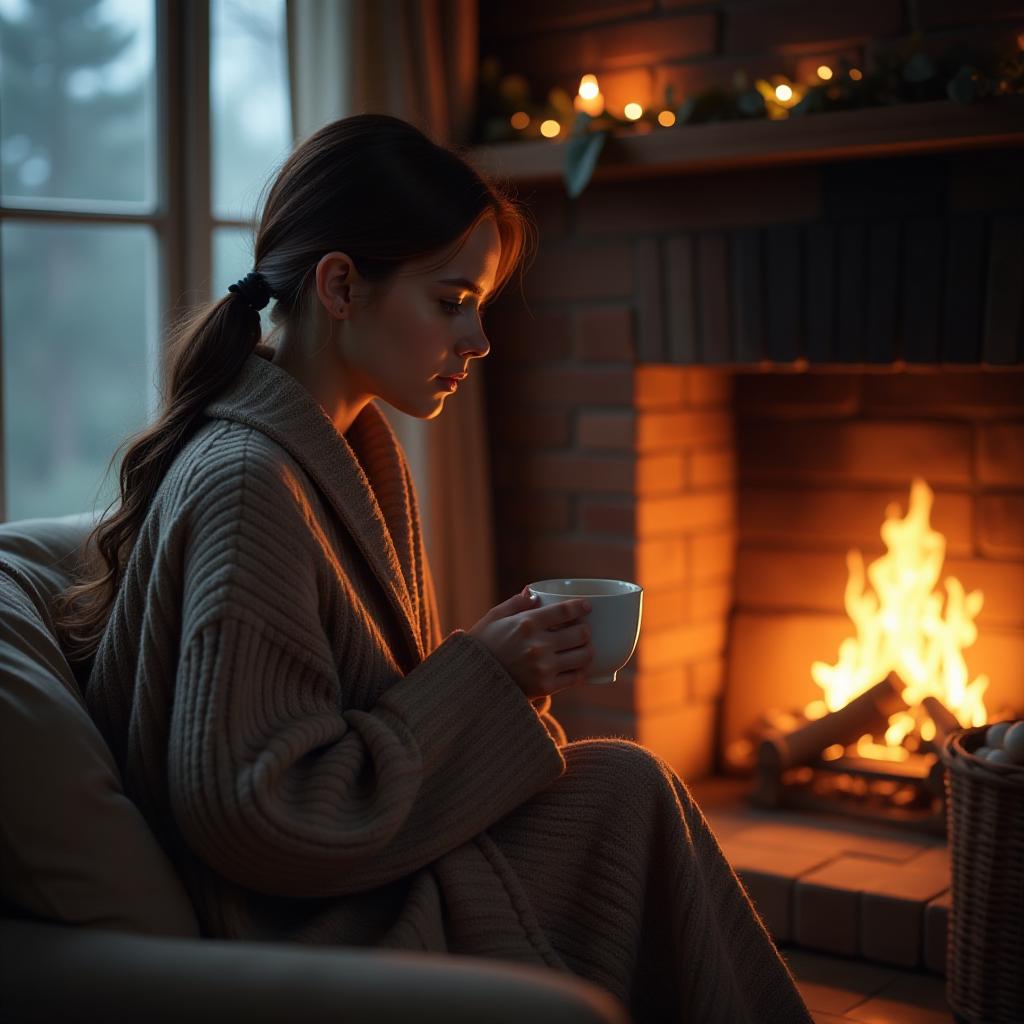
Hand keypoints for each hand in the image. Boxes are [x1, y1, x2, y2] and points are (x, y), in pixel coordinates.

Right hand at [467, 589, 593, 699]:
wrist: (472, 682)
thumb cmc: (482, 646)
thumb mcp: (494, 618)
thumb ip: (516, 603)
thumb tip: (534, 592)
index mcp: (527, 624)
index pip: (565, 611)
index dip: (580, 608)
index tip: (587, 607)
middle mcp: (538, 645)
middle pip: (581, 634)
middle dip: (585, 630)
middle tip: (582, 630)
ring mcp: (543, 667)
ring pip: (583, 656)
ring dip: (587, 650)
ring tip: (584, 648)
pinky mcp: (546, 687)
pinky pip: (575, 678)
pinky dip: (580, 671)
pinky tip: (577, 666)